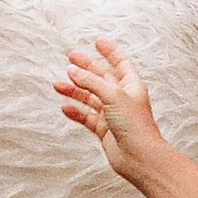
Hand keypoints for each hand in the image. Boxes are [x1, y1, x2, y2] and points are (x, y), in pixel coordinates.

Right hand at [55, 35, 167, 186]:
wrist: (139, 156)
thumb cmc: (135, 125)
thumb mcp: (112, 95)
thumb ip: (92, 82)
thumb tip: (74, 71)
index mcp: (131, 85)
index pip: (120, 62)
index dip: (110, 51)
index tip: (98, 41)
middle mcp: (122, 98)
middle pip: (101, 78)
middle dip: (86, 68)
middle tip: (70, 58)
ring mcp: (113, 113)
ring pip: (90, 97)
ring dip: (75, 90)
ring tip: (58, 84)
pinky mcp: (104, 129)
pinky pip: (87, 116)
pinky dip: (76, 111)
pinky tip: (65, 107)